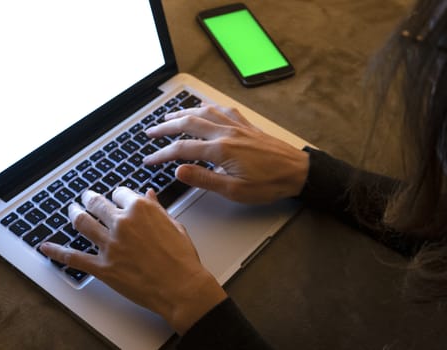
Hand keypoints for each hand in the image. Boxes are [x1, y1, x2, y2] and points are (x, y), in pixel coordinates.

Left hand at [40, 188, 226, 334]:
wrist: (181, 287)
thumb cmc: (182, 258)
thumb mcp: (174, 226)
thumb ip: (157, 209)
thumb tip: (149, 195)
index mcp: (141, 209)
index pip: (120, 193)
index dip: (118, 195)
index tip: (117, 198)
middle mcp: (122, 223)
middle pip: (97, 204)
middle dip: (90, 198)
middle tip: (86, 197)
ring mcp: (109, 245)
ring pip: (82, 223)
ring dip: (74, 213)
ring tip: (71, 209)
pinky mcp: (102, 267)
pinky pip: (73, 257)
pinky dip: (56, 251)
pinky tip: (46, 246)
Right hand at [144, 105, 308, 203]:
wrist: (297, 172)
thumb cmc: (269, 184)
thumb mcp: (234, 190)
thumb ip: (204, 179)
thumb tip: (179, 171)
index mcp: (221, 149)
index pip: (182, 149)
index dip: (161, 154)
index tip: (149, 160)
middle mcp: (226, 132)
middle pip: (187, 123)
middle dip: (164, 128)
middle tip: (150, 133)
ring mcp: (237, 126)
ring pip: (203, 112)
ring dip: (182, 113)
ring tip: (168, 117)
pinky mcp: (246, 125)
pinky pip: (221, 109)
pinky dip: (207, 106)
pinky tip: (203, 107)